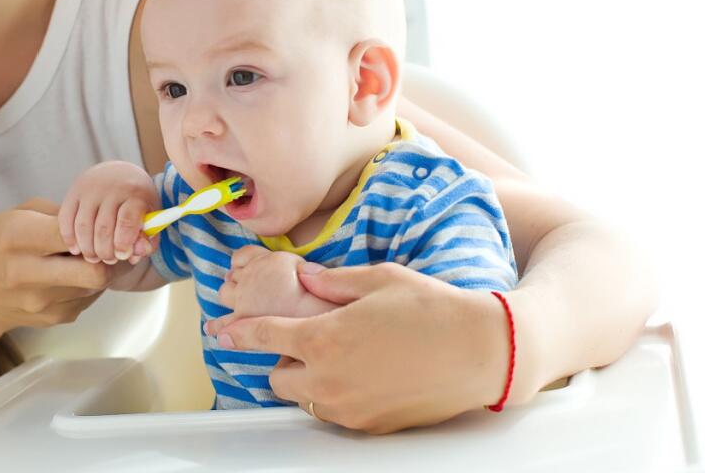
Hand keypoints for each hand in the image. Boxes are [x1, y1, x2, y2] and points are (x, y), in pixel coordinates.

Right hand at [0, 198, 117, 338]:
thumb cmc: (2, 246)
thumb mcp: (19, 214)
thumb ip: (59, 212)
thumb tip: (99, 221)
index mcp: (18, 237)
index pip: (74, 234)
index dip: (96, 230)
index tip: (102, 227)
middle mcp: (28, 273)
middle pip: (95, 273)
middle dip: (113, 259)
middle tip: (116, 248)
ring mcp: (41, 301)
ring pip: (96, 286)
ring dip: (103, 272)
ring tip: (93, 259)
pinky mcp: (53, 318)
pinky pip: (88, 299)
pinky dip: (90, 286)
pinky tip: (77, 276)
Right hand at [59, 161, 160, 264]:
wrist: (120, 172)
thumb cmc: (137, 200)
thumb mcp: (150, 216)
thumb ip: (147, 239)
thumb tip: (134, 255)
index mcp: (135, 193)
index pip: (127, 220)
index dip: (123, 243)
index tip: (122, 256)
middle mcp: (112, 188)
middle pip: (103, 228)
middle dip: (105, 251)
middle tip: (109, 259)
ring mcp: (90, 189)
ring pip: (83, 226)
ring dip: (87, 248)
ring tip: (94, 257)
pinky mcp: (73, 191)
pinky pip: (66, 219)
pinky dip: (69, 238)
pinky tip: (76, 249)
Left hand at [204, 262, 509, 432]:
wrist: (482, 351)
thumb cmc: (434, 309)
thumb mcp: (378, 279)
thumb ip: (332, 282)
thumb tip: (304, 279)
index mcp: (324, 339)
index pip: (263, 336)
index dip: (238, 332)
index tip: (222, 331)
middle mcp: (329, 379)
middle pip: (277, 378)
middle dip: (283, 359)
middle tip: (308, 340)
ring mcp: (349, 408)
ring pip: (305, 399)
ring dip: (309, 379)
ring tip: (340, 357)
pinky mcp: (371, 426)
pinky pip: (336, 413)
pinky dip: (336, 396)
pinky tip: (363, 374)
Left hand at [216, 246, 338, 319]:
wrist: (319, 320)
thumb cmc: (331, 302)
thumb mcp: (328, 274)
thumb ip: (314, 272)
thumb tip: (307, 273)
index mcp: (271, 260)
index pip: (244, 255)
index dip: (243, 261)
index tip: (242, 266)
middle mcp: (253, 275)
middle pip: (234, 273)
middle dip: (236, 278)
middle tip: (244, 287)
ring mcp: (245, 298)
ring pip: (224, 292)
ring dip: (228, 295)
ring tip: (229, 300)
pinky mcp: (242, 321)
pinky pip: (220, 322)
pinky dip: (215, 326)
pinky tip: (212, 330)